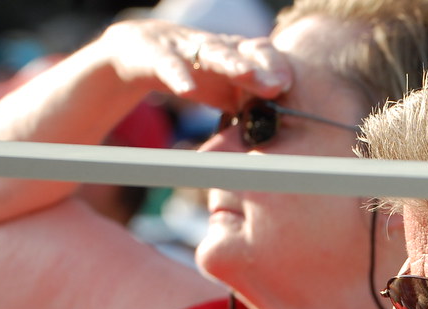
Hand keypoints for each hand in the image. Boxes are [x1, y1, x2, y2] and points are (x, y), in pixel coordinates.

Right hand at [99, 19, 292, 109]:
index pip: (261, 55)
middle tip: (279, 82)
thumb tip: (281, 141)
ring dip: (231, 62)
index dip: (275, 66)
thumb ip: (250, 109)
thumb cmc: (194, 74)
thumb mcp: (225, 92)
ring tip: (247, 73)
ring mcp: (187, 48)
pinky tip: (187, 89)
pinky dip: (178, 75)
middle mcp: (216, 47)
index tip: (288, 85)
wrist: (139, 52)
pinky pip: (169, 64)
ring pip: (212, 52)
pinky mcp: (157, 54)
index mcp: (236, 56)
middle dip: (263, 65)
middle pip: (243, 52)